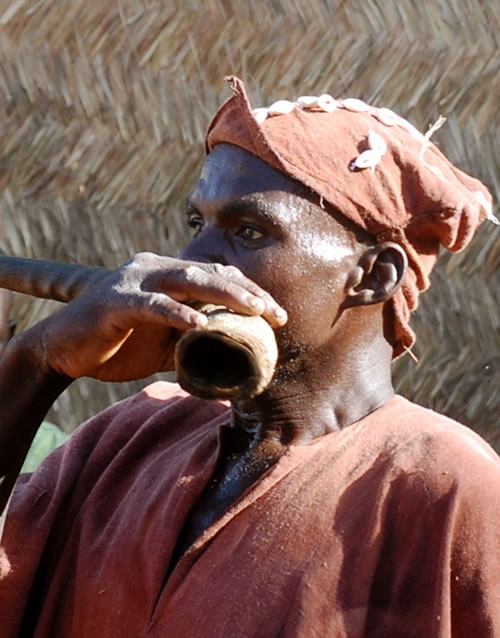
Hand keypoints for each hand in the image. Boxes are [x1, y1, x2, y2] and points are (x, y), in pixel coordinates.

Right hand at [21, 252, 286, 381]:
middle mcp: (152, 270)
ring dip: (224, 293)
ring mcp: (133, 282)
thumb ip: (193, 343)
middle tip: (276, 313)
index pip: (217, 276)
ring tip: (254, 309)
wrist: (62, 351)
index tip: (277, 313)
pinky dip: (177, 313)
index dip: (249, 291)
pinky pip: (152, 306)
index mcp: (166, 275)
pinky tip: (200, 324)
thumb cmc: (117, 345)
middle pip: (210, 274)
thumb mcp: (163, 344)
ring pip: (187, 281)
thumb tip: (230, 359)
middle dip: (248, 292)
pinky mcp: (115, 302)